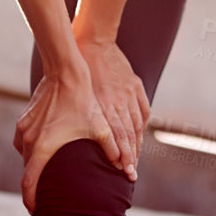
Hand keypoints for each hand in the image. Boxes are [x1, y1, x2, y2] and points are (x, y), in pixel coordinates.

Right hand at [12, 64, 123, 212]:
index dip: (31, 201)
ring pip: (25, 157)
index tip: (36, 212)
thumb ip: (113, 150)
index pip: (29, 184)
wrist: (65, 73)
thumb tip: (128, 169)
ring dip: (34, 167)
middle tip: (46, 197)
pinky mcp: (23, 121)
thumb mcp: (100, 128)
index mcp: (43, 148)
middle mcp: (29, 141)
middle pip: (27, 172)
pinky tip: (45, 150)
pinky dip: (32, 151)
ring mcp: (23, 130)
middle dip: (35, 186)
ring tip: (47, 174)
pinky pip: (24, 144)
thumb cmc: (83, 101)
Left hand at [77, 37, 148, 183]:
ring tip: (135, 161)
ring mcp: (129, 93)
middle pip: (129, 134)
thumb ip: (82, 115)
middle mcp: (119, 100)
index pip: (118, 136)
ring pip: (137, 124)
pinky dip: (141, 126)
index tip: (125, 171)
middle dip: (131, 156)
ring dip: (137, 144)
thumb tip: (72, 139)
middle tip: (132, 174)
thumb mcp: (78, 95)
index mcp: (104, 103)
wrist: (93, 42)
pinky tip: (139, 137)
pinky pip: (143, 111)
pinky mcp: (135, 85)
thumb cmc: (78, 70)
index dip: (123, 155)